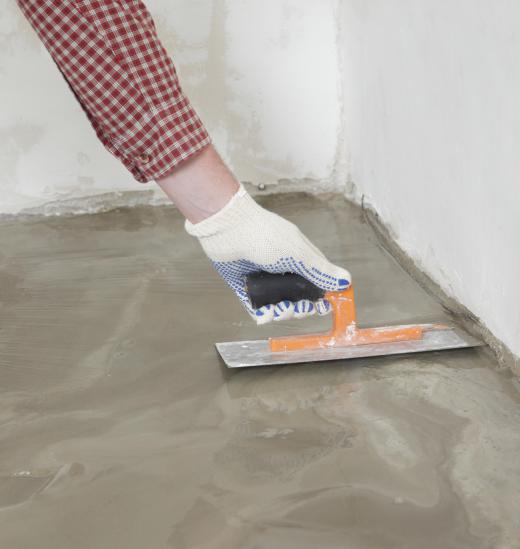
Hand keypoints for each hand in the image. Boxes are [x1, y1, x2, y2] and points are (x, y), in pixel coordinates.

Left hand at [186, 185, 351, 323]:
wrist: (228, 229)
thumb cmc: (265, 235)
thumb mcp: (298, 254)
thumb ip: (321, 271)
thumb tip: (347, 281)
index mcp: (299, 259)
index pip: (317, 283)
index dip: (322, 297)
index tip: (325, 307)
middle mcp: (283, 270)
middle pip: (298, 298)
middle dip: (302, 308)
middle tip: (299, 309)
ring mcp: (264, 279)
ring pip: (279, 305)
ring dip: (283, 313)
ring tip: (279, 310)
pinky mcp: (246, 286)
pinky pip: (257, 307)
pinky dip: (263, 315)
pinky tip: (265, 316)